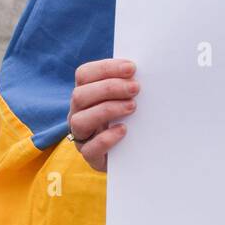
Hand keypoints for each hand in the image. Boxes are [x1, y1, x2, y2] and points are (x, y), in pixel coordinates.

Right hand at [67, 57, 140, 171]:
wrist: (133, 150)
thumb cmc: (131, 116)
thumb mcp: (127, 97)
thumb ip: (129, 84)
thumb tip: (145, 70)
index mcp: (85, 92)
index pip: (84, 74)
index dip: (106, 68)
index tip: (131, 68)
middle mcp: (78, 112)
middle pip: (80, 95)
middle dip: (109, 88)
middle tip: (136, 88)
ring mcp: (81, 135)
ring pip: (80, 121)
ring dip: (107, 110)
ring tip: (132, 107)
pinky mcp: (90, 156)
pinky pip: (89, 149)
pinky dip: (106, 138)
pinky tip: (123, 130)